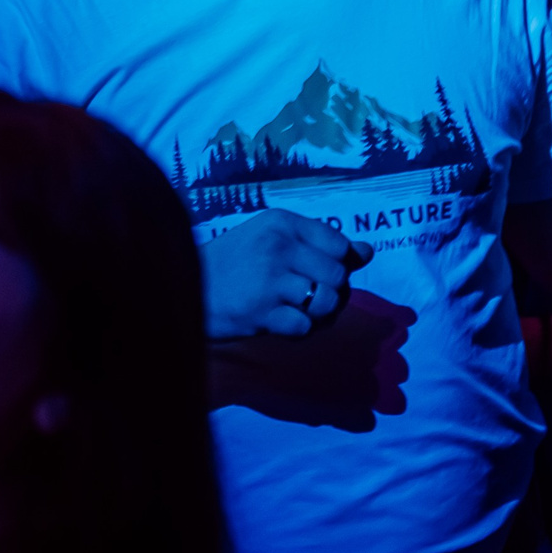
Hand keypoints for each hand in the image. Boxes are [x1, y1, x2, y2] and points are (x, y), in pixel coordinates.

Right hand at [201, 209, 371, 339]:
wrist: (184, 286)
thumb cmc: (234, 264)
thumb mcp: (274, 241)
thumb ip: (320, 245)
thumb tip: (368, 252)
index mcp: (281, 222)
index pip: (339, 244)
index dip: (337, 264)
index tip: (317, 272)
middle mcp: (277, 246)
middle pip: (339, 276)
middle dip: (331, 292)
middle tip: (308, 297)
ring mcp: (269, 280)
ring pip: (327, 302)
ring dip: (319, 314)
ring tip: (298, 310)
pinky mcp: (260, 312)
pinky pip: (305, 327)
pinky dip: (299, 330)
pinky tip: (281, 323)